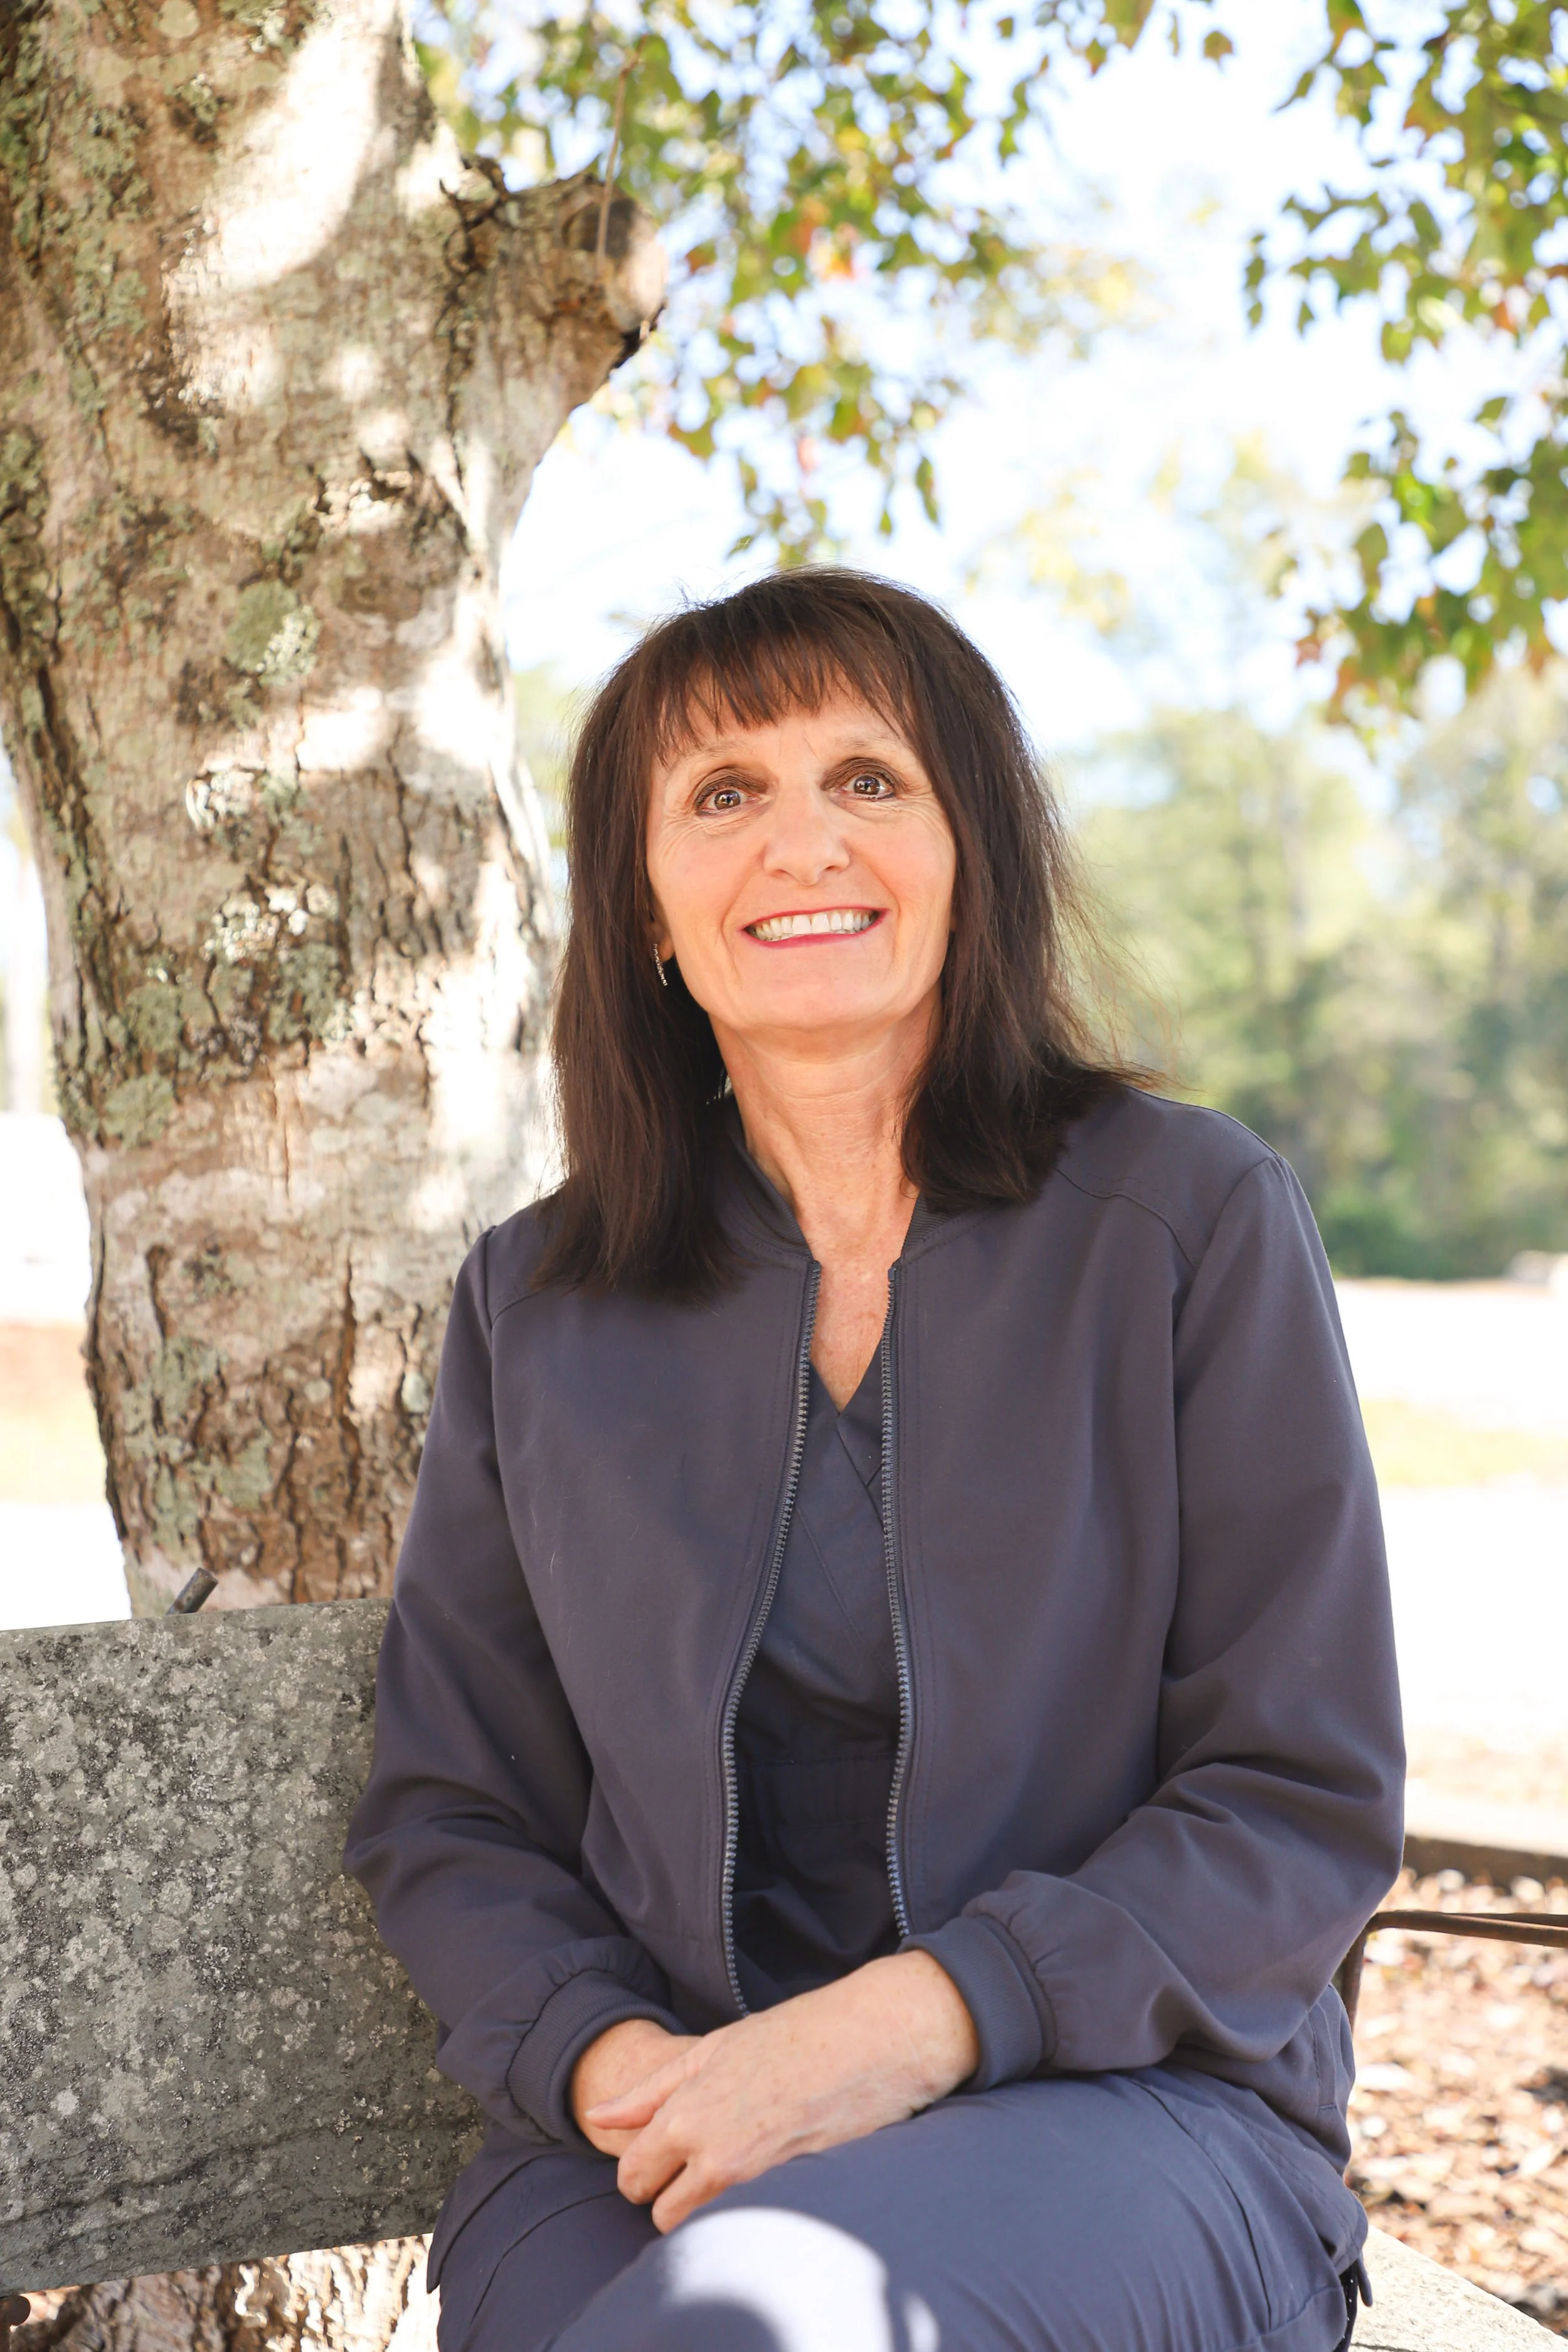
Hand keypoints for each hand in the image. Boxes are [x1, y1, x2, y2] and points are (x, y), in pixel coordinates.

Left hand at [583, 1949, 978, 2231]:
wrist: (873, 2041)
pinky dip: (746, 2211)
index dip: (640, 2171)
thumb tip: (596, 2118)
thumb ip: (649, 2091)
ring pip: (703, 2227)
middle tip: (697, 2163)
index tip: (659, 2160)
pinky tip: (765, 2175)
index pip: (632, 2177)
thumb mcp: (712, 2049)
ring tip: (734, 2166)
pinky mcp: (793, 2200)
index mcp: (687, 2116)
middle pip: (662, 2215)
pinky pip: (747, 2225)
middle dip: (671, 2196)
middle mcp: (715, 2158)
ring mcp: (756, 2184)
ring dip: (707, 2208)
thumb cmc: (792, 2035)